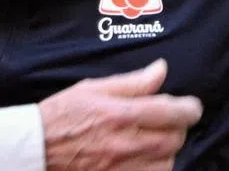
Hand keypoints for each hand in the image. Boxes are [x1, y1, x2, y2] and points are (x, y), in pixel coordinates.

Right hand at [39, 59, 201, 170]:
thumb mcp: (94, 88)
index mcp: (121, 114)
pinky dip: (155, 165)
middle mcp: (127, 143)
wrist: (38, 147)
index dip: (190, 108)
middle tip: (167, 120)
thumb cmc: (63, 114)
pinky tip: (144, 156)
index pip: (173, 113)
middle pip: (176, 138)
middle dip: (177, 127)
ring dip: (167, 148)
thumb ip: (133, 82)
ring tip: (152, 138)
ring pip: (169, 161)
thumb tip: (161, 69)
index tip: (190, 106)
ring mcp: (125, 167)